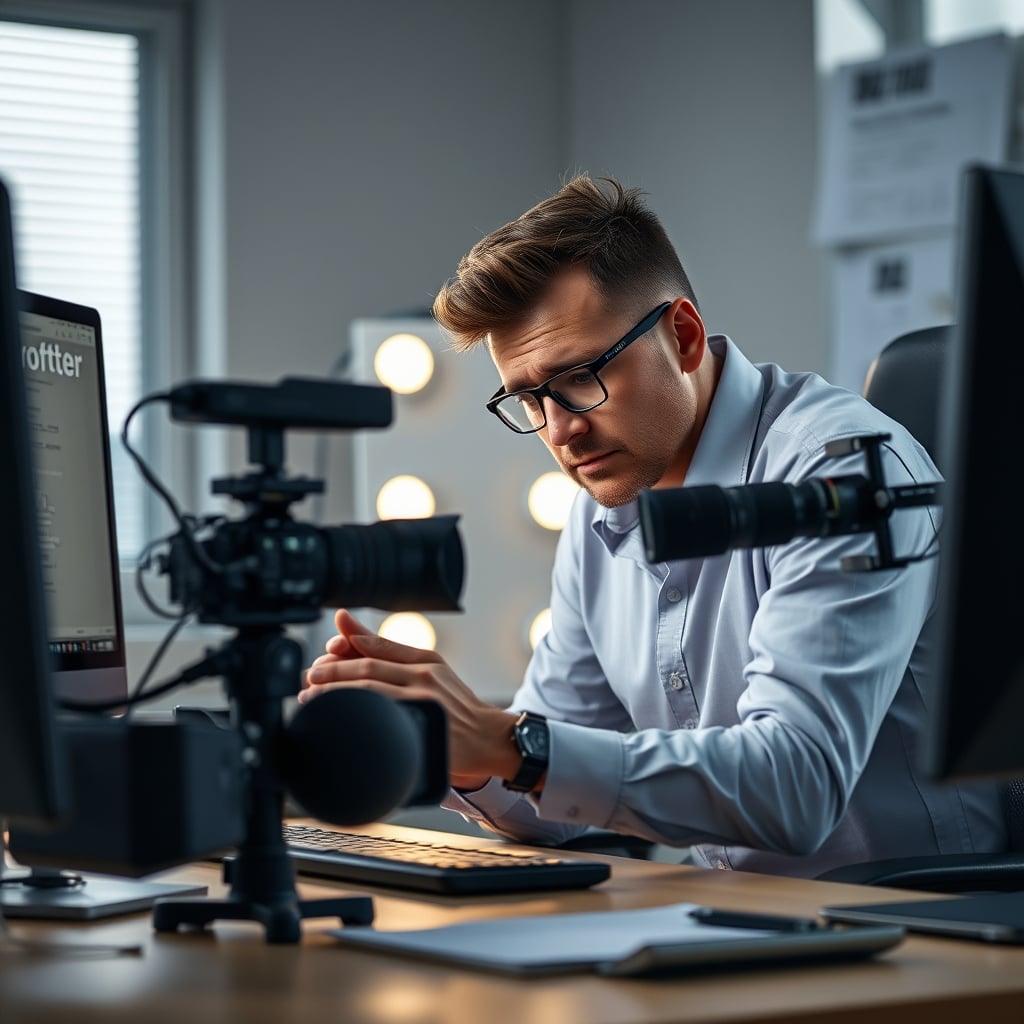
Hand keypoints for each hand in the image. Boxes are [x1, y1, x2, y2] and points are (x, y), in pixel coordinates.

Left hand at [301, 609, 519, 789]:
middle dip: (332, 673)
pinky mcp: (426, 727)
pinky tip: (342, 721)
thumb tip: (346, 628)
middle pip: (368, 669)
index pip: (374, 647)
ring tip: (313, 699)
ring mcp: (426, 702)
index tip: (319, 658)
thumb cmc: (456, 705)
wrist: (490, 738)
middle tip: (309, 680)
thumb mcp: (429, 668)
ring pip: (372, 692)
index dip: (342, 651)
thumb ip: (389, 649)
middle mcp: (426, 676)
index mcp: (425, 659)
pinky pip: (384, 718)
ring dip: (337, 694)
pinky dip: (359, 717)